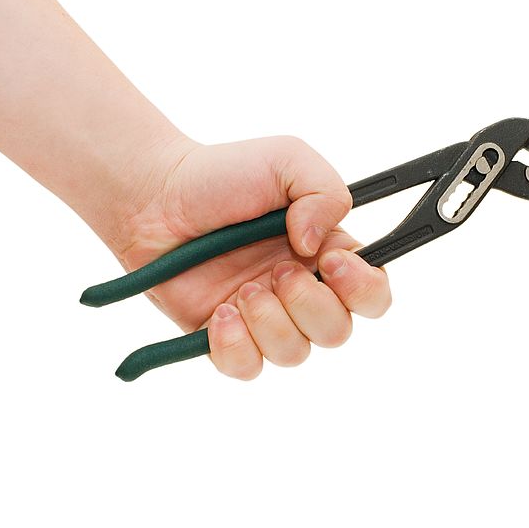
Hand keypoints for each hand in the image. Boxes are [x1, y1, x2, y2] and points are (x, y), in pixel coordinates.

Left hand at [111, 136, 391, 379]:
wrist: (155, 196)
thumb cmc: (222, 175)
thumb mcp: (287, 160)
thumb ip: (326, 192)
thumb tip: (316, 246)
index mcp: (327, 253)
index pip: (373, 294)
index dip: (363, 288)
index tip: (333, 261)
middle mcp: (301, 292)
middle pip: (338, 332)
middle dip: (310, 305)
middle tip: (278, 270)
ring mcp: (263, 318)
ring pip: (294, 354)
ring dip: (271, 322)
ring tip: (242, 288)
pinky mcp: (224, 338)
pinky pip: (247, 368)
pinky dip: (236, 346)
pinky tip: (220, 313)